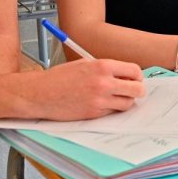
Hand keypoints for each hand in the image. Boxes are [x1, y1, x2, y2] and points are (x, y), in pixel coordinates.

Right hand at [28, 59, 145, 119]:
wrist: (40, 93)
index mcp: (102, 66)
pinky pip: (112, 112)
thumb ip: (106, 68)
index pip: (134, 71)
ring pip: (127, 103)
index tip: (134, 79)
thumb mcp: (85, 64)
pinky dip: (111, 109)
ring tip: (116, 97)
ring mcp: (100, 100)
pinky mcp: (94, 114)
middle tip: (132, 90)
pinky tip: (101, 103)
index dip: (136, 76)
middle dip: (137, 90)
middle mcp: (104, 83)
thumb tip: (124, 75)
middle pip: (137, 89)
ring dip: (125, 101)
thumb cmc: (60, 77)